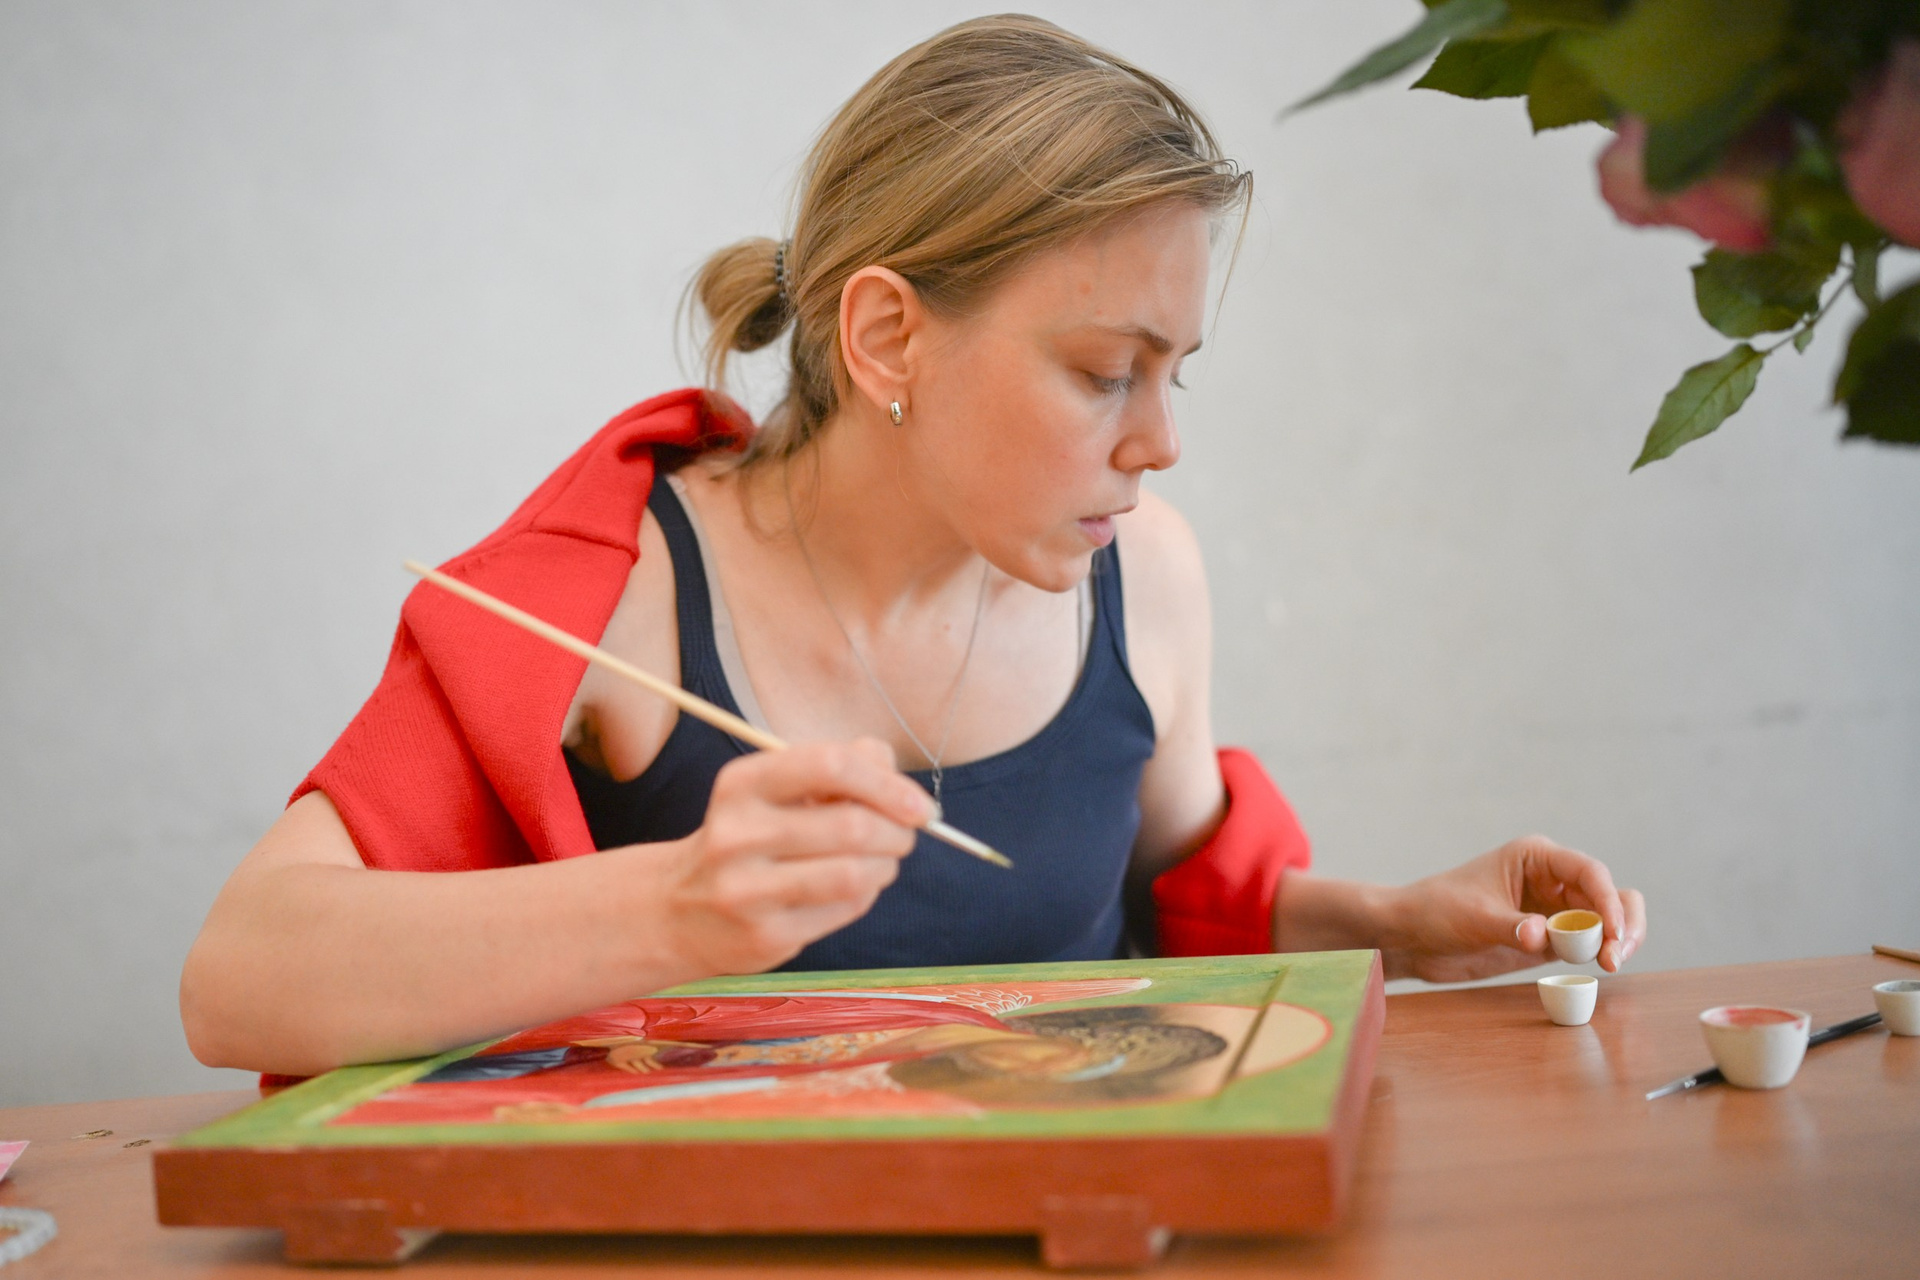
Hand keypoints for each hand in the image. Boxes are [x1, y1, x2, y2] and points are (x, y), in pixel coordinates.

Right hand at [658, 738, 933, 975]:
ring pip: (855, 874)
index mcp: (743, 784)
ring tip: (881, 863)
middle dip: (897, 832)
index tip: (919, 805)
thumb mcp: (781, 789)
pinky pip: (844, 909)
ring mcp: (746, 890)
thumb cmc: (753, 836)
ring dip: (886, 866)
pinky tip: (849, 889)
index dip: (887, 784)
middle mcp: (737, 834)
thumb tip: (895, 775)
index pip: (830, 765)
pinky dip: (864, 896)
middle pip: (852, 826)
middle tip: (904, 836)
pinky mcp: (764, 935)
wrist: (680, 910)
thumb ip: (843, 766)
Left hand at [1377, 835, 1646, 982]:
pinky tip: (1596, 968)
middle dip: (1622, 922)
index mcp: (1536, 857)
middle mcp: (1553, 879)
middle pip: (1609, 894)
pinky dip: (1600, 952)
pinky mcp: (1551, 938)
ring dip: (1617, 939)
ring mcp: (1555, 909)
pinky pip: (1589, 942)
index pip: (1589, 872)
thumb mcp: (1474, 918)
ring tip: (1610, 964)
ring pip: (1606, 918)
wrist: (1413, 936)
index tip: (1611, 933)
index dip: (1608, 901)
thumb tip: (1543, 936)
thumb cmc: (1437, 910)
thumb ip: (1512, 926)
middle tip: (1616, 956)